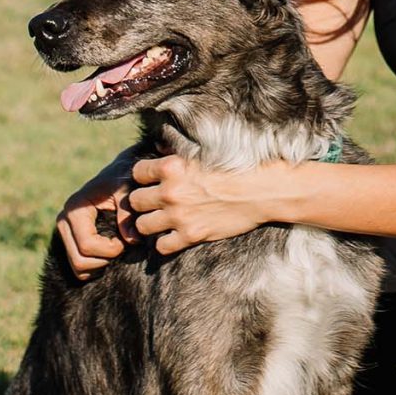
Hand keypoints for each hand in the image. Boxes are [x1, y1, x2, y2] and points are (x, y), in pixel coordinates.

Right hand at [55, 154, 140, 281]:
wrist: (118, 175)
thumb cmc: (123, 182)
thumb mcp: (127, 191)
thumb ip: (128, 214)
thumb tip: (131, 240)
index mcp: (75, 209)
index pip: (87, 245)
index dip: (111, 250)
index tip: (127, 240)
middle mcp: (64, 221)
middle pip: (79, 261)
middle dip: (105, 260)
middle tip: (123, 246)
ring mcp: (65, 232)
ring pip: (78, 268)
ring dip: (101, 265)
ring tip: (117, 248)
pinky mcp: (69, 240)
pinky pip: (79, 267)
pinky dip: (96, 266)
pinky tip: (110, 252)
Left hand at [128, 156, 268, 255]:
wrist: (261, 190)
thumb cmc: (235, 166)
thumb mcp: (201, 152)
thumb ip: (175, 151)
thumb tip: (156, 147)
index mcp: (171, 167)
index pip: (136, 173)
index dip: (142, 177)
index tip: (152, 181)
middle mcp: (170, 191)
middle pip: (134, 201)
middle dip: (142, 202)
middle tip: (153, 203)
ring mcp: (179, 216)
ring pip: (142, 226)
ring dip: (149, 224)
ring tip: (160, 221)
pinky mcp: (191, 235)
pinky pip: (161, 246)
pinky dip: (164, 243)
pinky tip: (173, 236)